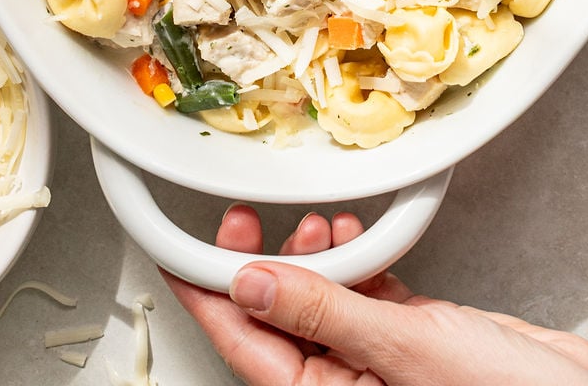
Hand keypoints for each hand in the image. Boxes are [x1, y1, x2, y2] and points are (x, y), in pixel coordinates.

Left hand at [162, 206, 587, 384]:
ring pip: (319, 299)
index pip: (246, 344)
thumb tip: (251, 282)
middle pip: (276, 319)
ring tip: (309, 219)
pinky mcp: (414, 335)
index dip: (207, 295)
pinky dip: (354, 255)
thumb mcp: (403, 351)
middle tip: (238, 218)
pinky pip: (364, 291)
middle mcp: (345, 384)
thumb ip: (326, 312)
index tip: (174, 253)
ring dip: (308, 255)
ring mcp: (378, 359)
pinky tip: (350, 228)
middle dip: (256, 265)